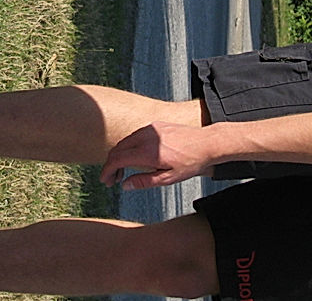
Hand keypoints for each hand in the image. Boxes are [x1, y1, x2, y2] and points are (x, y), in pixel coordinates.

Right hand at [100, 122, 215, 190]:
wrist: (207, 143)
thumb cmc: (190, 162)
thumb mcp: (168, 178)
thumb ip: (144, 181)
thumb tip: (125, 185)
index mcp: (147, 152)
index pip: (117, 159)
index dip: (107, 170)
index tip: (104, 180)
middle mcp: (145, 137)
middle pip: (117, 149)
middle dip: (110, 165)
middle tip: (111, 180)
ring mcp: (149, 129)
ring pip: (125, 142)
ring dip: (119, 156)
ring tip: (122, 173)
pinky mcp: (154, 126)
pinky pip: (135, 136)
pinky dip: (128, 148)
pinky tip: (133, 159)